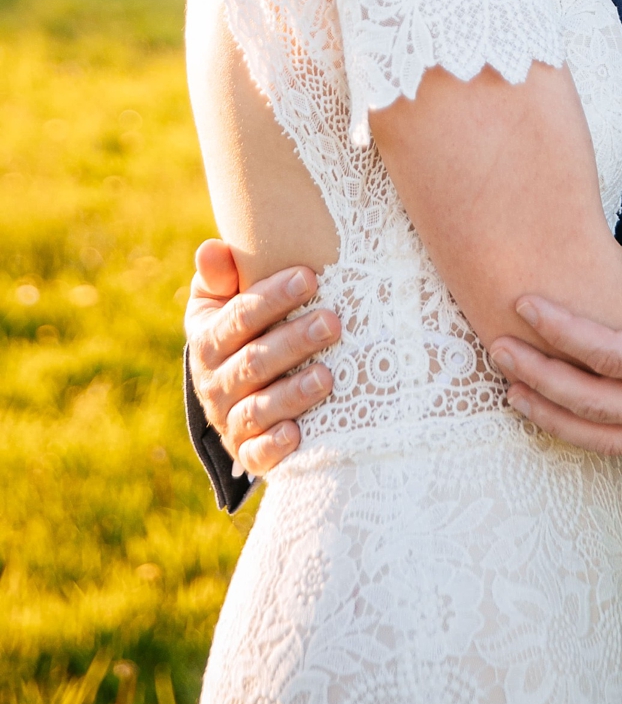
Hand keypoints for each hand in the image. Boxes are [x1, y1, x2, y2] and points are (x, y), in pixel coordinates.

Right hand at [184, 240, 339, 477]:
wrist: (231, 391)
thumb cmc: (239, 328)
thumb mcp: (220, 299)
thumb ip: (219, 274)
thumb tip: (213, 249)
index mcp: (208, 339)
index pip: (238, 316)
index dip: (272, 297)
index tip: (309, 277)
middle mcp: (214, 382)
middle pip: (253, 361)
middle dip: (294, 341)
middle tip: (332, 322)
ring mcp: (229, 420)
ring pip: (258, 408)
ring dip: (293, 393)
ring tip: (328, 376)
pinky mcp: (246, 453)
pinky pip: (256, 454)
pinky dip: (274, 445)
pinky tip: (298, 433)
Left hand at [490, 244, 621, 464]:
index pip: (612, 353)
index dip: (563, 330)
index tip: (526, 306)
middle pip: (592, 401)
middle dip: (538, 374)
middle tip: (495, 347)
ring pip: (603, 436)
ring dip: (552, 414)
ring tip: (512, 393)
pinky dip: (587, 435)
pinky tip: (569, 419)